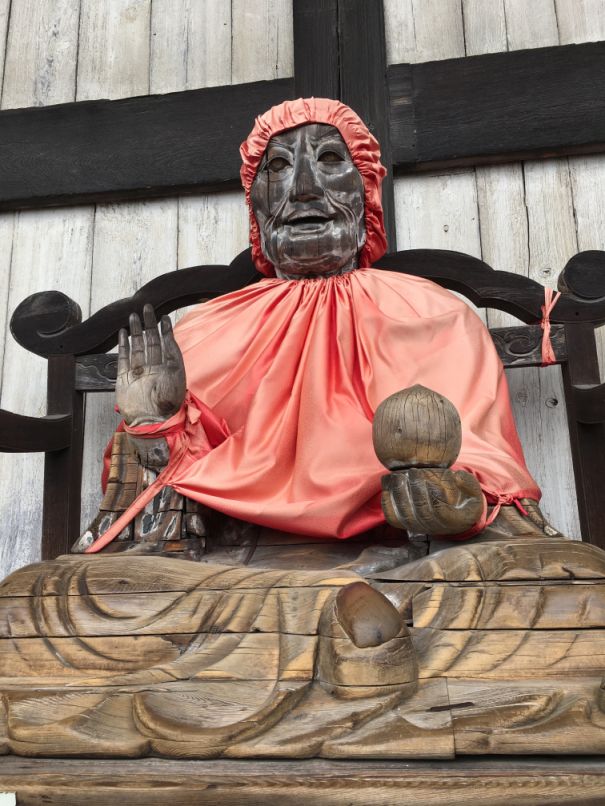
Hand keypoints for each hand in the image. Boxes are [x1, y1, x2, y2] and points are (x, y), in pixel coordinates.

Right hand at [116, 304, 185, 425]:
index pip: (166, 343)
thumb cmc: (168, 404)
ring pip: (137, 346)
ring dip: (135, 331)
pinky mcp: (124, 378)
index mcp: (167, 367)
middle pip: (150, 341)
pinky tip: (123, 333)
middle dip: (149, 324)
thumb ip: (172, 356)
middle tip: (147, 307)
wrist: (150, 422)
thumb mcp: (176, 377)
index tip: (164, 317)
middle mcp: (153, 367)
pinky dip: (123, 345)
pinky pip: (123, 358)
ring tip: (133, 316)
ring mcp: (138, 372)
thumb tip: (169, 337)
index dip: (165, 330)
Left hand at [381, 467, 483, 535]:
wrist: (455, 516)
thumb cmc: (464, 500)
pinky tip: (386, 487)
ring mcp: (420, 528)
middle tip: (410, 472)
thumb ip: (468, 483)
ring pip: (406, 516)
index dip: (432, 493)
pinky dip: (387, 503)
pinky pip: (393, 518)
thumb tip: (456, 477)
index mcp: (454, 520)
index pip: (439, 510)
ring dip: (399, 495)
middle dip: (415, 490)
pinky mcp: (407, 525)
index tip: (428, 476)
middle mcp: (436, 528)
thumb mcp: (474, 492)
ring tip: (396, 477)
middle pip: (421, 513)